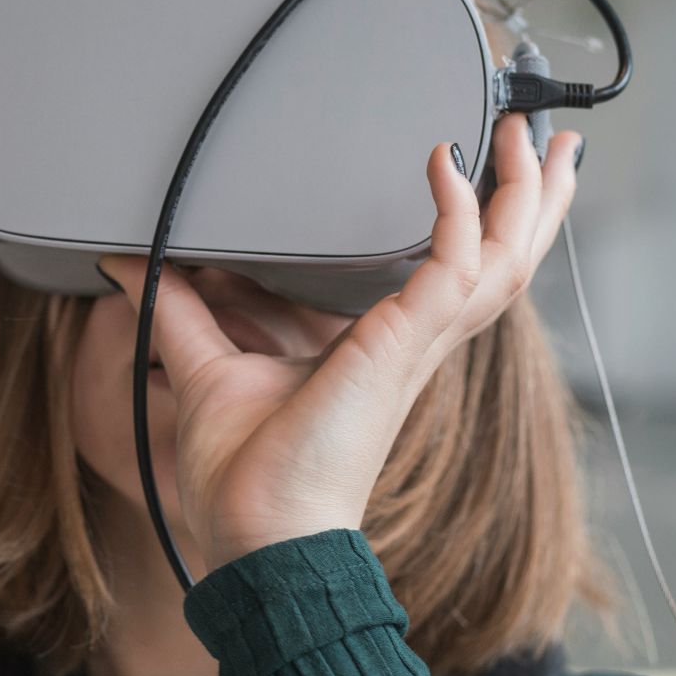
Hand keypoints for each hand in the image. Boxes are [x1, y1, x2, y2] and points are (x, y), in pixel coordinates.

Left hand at [96, 114, 580, 572]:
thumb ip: (176, 308)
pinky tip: (443, 164)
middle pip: (507, 259)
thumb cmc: (246, 479)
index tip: (488, 164)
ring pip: (504, 259)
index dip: (488, 220)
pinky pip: (452, 266)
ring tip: (534, 138)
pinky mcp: (401, 348)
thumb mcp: (207, 367)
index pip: (462, 272)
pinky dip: (455, 213)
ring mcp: (417, 345)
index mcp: (391, 347)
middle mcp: (418, 343)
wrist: (259, 538)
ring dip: (524, 195)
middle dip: (534, 197)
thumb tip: (127, 263)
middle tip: (548, 138)